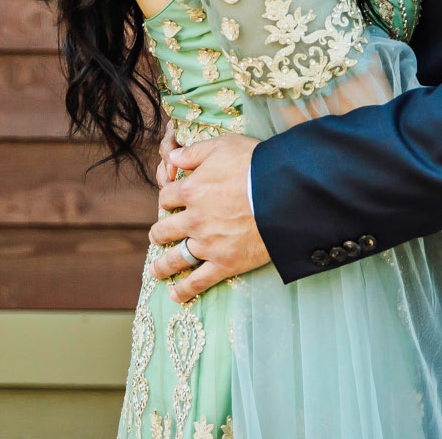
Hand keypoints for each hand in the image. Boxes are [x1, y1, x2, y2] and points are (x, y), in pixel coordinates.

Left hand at [148, 133, 269, 302]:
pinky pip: (199, 281)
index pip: (166, 197)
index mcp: (191, 190)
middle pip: (164, 230)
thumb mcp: (224, 145)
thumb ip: (194, 152)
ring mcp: (208, 244)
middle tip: (157, 236)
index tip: (170, 203)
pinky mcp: (225, 263)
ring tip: (156, 270)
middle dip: (159, 233)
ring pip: (176, 258)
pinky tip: (176, 295)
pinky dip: (185, 290)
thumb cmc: (256, 164)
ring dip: (162, 266)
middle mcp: (194, 219)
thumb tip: (172, 157)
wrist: (285, 192)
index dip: (167, 199)